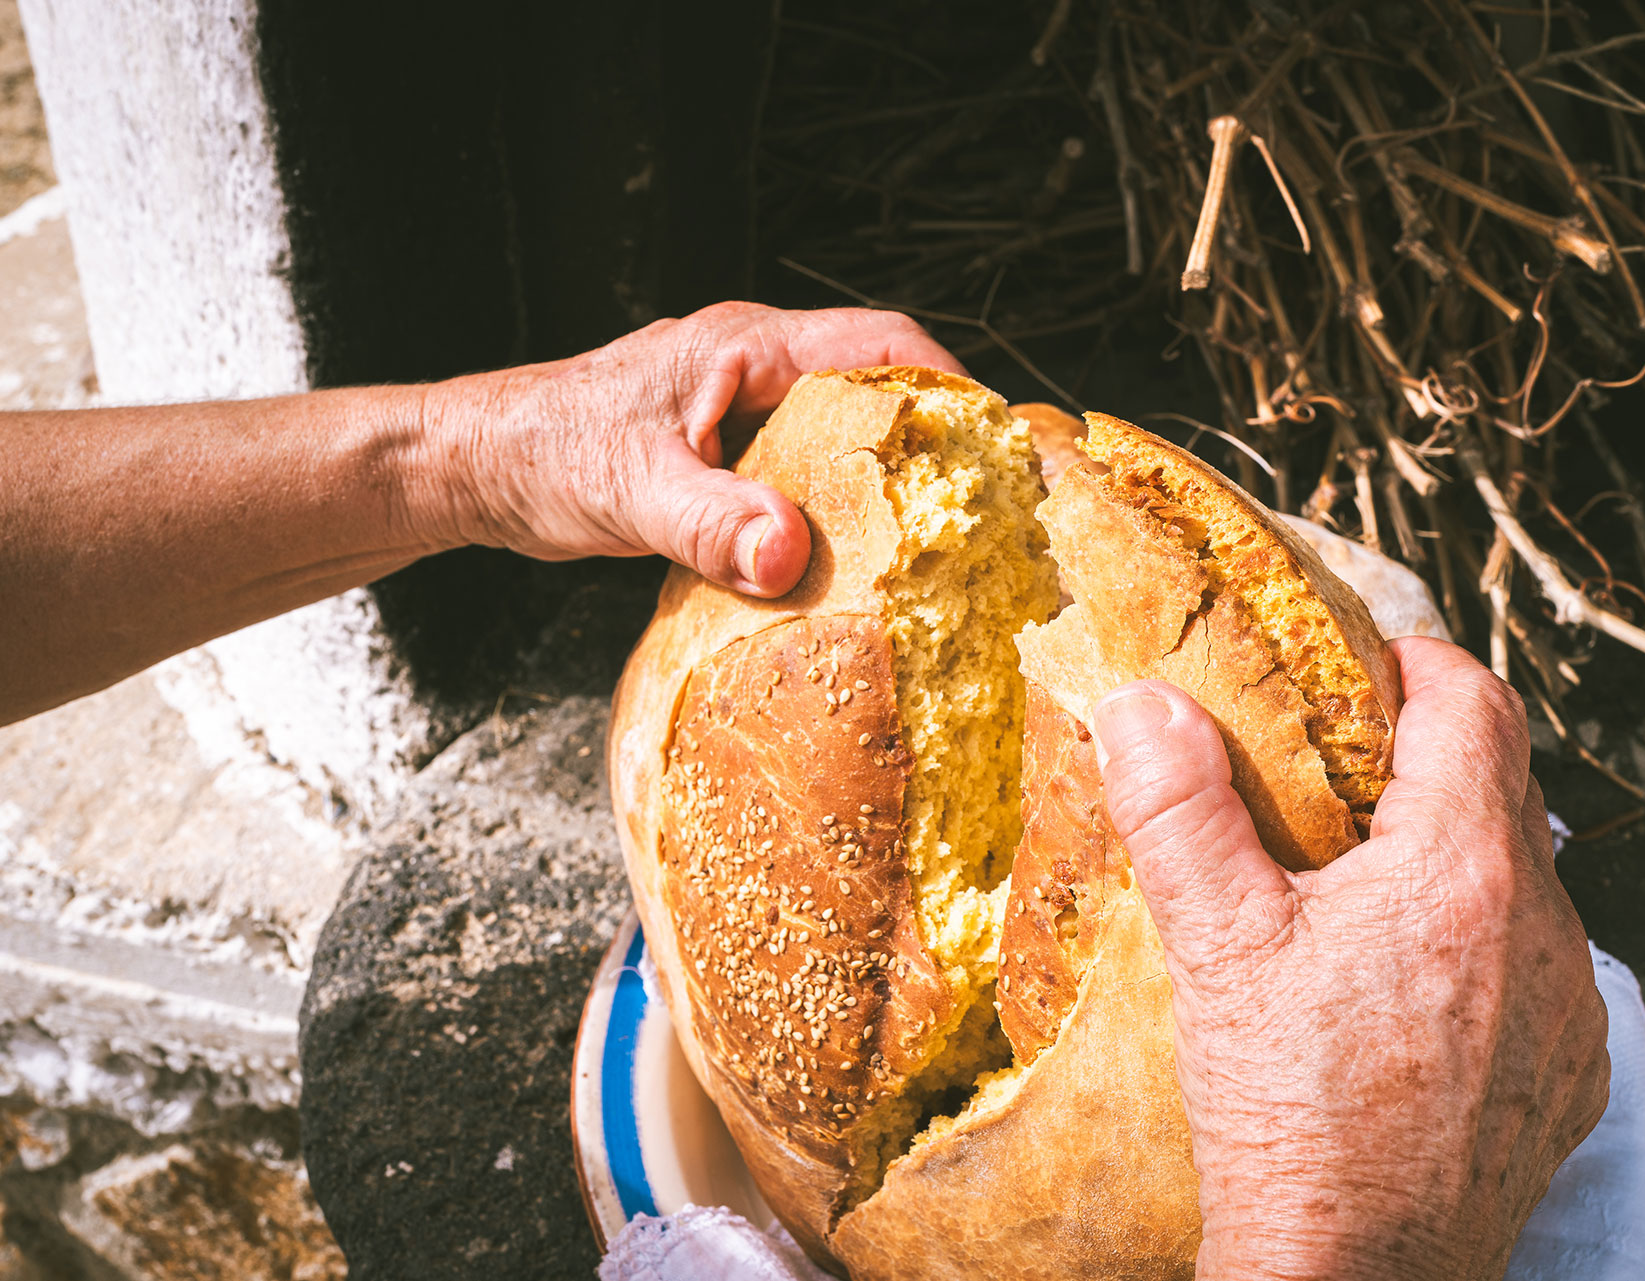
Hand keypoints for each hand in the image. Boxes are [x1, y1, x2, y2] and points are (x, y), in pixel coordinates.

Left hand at [420, 301, 961, 594]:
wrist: (472, 468)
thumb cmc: (540, 455)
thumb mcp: (631, 492)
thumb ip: (711, 523)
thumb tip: (788, 557)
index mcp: (746, 348)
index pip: (880, 345)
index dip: (950, 388)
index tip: (1000, 446)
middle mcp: (754, 368)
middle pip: (876, 388)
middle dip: (936, 438)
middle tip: (986, 505)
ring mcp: (740, 410)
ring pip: (842, 433)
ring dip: (887, 478)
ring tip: (941, 539)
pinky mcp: (724, 453)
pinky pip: (805, 470)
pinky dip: (837, 506)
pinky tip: (852, 561)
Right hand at [1090, 637, 1608, 1280]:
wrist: (1354, 1276)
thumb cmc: (1289, 1115)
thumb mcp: (1217, 946)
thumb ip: (1179, 808)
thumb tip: (1144, 701)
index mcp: (1461, 867)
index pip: (1472, 704)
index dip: (1415, 666)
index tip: (1360, 669)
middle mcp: (1543, 925)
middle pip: (1503, 784)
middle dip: (1426, 755)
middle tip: (1338, 766)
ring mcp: (1570, 1005)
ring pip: (1522, 880)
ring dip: (1454, 856)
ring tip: (1360, 882)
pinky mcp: (1570, 1073)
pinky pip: (1538, 967)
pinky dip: (1482, 946)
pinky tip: (1404, 987)